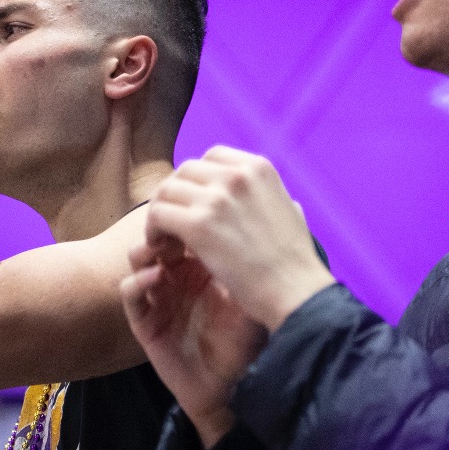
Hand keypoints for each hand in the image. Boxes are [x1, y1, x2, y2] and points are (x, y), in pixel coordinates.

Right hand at [121, 233, 265, 447]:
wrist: (229, 387)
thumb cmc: (244, 343)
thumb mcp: (252, 297)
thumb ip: (255, 262)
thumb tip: (285, 215)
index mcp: (202, 264)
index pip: (187, 227)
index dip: (187, 214)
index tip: (197, 206)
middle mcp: (177, 275)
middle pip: (159, 235)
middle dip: (163, 224)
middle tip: (174, 221)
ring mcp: (158, 295)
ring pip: (138, 257)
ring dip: (145, 247)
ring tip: (161, 247)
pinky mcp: (144, 320)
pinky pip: (130, 293)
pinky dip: (138, 280)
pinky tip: (155, 277)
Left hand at [144, 147, 333, 331]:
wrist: (295, 292)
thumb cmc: (293, 263)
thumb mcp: (291, 213)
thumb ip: (272, 198)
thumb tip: (277, 198)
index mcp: (258, 167)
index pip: (211, 156)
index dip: (197, 181)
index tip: (195, 205)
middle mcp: (236, 175)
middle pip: (184, 171)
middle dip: (176, 196)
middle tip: (174, 224)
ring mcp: (216, 198)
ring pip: (166, 191)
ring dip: (160, 214)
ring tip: (166, 240)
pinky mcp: (198, 225)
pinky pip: (157, 215)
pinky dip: (153, 231)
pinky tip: (162, 249)